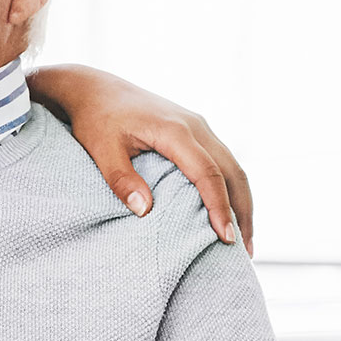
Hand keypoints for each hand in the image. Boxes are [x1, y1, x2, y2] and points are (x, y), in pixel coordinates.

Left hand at [28, 64, 253, 254]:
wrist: (97, 89)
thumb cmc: (96, 119)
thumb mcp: (101, 149)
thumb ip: (120, 179)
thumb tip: (144, 211)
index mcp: (175, 130)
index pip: (207, 173)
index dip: (219, 207)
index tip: (225, 238)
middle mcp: (196, 126)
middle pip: (232, 172)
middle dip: (241, 212)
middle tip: (243, 252)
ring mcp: (199, 127)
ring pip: (233, 167)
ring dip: (241, 202)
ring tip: (243, 241)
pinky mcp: (196, 132)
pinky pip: (223, 162)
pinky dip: (231, 189)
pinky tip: (228, 212)